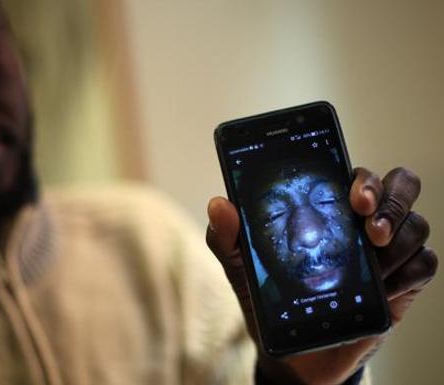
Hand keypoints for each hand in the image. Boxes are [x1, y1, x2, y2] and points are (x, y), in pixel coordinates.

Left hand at [206, 167, 437, 384]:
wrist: (292, 353)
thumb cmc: (269, 299)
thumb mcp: (241, 268)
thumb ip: (228, 236)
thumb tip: (220, 204)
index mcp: (327, 210)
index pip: (357, 176)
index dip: (364, 178)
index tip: (354, 196)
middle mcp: (361, 223)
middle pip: (399, 188)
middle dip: (392, 201)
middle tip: (370, 226)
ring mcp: (386, 252)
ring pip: (416, 224)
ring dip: (400, 240)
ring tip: (375, 264)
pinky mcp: (402, 283)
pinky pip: (425, 265)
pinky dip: (412, 272)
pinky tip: (387, 286)